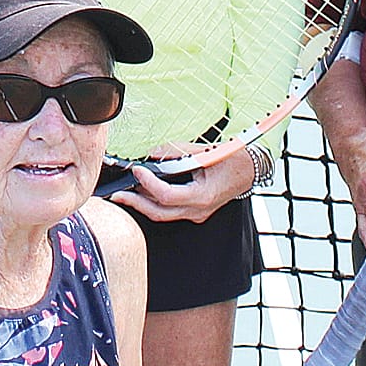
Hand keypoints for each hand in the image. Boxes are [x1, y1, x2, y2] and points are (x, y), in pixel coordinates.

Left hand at [107, 141, 254, 223]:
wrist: (250, 171)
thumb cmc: (232, 160)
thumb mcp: (206, 151)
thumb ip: (178, 152)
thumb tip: (154, 153)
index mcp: (203, 196)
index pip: (167, 196)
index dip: (149, 183)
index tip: (137, 169)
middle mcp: (198, 209)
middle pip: (160, 213)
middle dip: (135, 203)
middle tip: (116, 195)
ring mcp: (196, 213)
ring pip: (163, 215)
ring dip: (142, 204)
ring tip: (123, 194)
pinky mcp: (194, 211)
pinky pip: (170, 211)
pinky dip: (154, 203)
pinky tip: (142, 193)